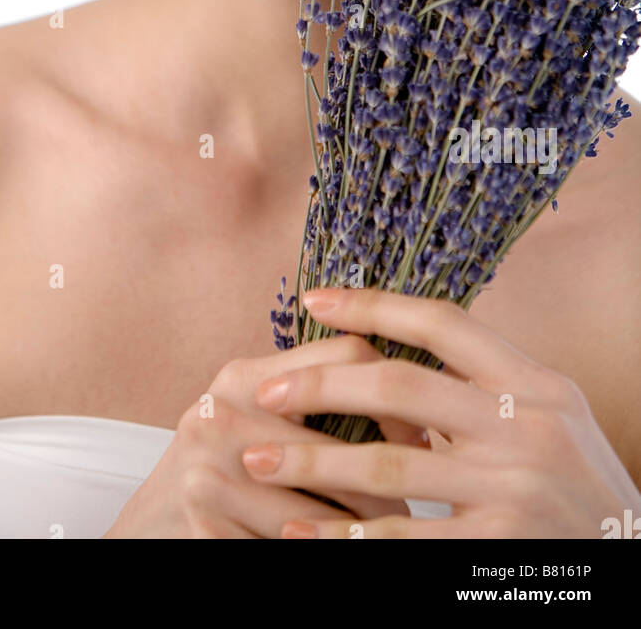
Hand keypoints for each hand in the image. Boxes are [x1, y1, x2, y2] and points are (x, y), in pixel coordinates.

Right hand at [102, 333, 419, 537]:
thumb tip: (408, 390)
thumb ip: (306, 391)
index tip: (421, 429)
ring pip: (327, 511)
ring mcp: (210, 473)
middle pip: (346, 444)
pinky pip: (296, 545)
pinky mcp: (206, 525)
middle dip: (395, 477)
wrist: (150, 523)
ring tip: (394, 533)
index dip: (395, 390)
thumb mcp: (254, 411)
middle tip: (421, 491)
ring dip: (370, 531)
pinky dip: (329, 550)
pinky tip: (346, 548)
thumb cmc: (222, 461)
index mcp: (243, 375)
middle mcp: (222, 414)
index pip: (345, 355)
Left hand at [240, 286, 640, 538]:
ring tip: (259, 458)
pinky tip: (301, 531)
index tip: (313, 301)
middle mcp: (524, 430)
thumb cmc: (579, 485)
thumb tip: (400, 336)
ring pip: (388, 467)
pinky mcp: (495, 551)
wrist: (629, 562)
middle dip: (322, 386)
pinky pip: (401, 540)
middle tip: (264, 391)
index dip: (373, 305)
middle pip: (401, 388)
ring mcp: (511, 492)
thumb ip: (486, 382)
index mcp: (534, 384)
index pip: (442, 323)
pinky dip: (343, 536)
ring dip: (313, 463)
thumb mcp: (552, 416)